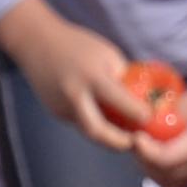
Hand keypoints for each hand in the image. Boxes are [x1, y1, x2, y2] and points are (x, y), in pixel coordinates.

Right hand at [0, 0, 144, 147]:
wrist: (36, 42)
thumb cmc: (78, 45)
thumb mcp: (106, 53)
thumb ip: (121, 78)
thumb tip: (140, 99)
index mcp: (91, 77)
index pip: (119, 101)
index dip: (137, 113)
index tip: (149, 119)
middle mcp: (74, 96)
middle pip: (97, 132)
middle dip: (118, 143)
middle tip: (134, 144)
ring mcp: (62, 107)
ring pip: (89, 129)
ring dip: (107, 135)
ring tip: (123, 134)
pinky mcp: (56, 112)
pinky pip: (80, 122)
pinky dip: (94, 122)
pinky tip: (103, 118)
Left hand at [134, 63, 186, 186]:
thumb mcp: (186, 104)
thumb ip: (162, 119)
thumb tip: (138, 127)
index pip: (164, 159)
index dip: (145, 150)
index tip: (135, 136)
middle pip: (163, 175)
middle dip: (144, 160)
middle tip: (135, 141)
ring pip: (167, 183)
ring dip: (151, 169)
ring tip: (144, 149)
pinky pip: (175, 181)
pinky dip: (161, 172)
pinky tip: (155, 155)